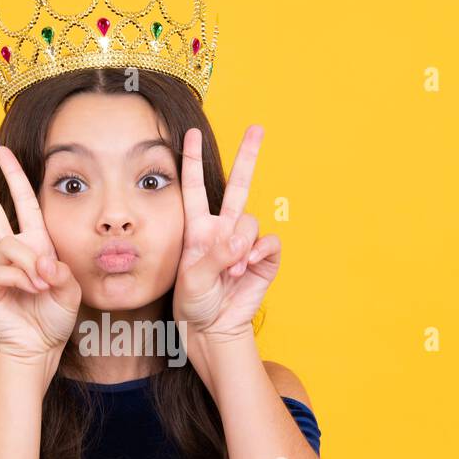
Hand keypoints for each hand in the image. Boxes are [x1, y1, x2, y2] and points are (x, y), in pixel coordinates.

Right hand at [0, 146, 81, 364]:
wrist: (41, 346)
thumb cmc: (55, 317)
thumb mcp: (70, 290)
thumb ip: (61, 272)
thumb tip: (41, 262)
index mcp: (33, 244)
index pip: (22, 203)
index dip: (15, 176)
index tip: (3, 150)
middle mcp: (10, 251)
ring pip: (8, 245)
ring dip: (30, 263)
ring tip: (43, 285)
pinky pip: (1, 269)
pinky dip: (21, 278)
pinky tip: (31, 290)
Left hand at [172, 125, 280, 343]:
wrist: (212, 330)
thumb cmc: (194, 304)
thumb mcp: (192, 279)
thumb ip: (214, 256)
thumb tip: (241, 240)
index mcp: (198, 229)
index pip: (195, 188)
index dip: (192, 161)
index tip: (189, 135)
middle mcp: (223, 230)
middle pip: (238, 185)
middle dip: (248, 156)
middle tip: (257, 128)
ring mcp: (244, 243)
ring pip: (252, 221)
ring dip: (242, 244)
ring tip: (231, 271)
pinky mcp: (263, 259)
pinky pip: (269, 242)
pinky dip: (258, 252)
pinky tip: (247, 268)